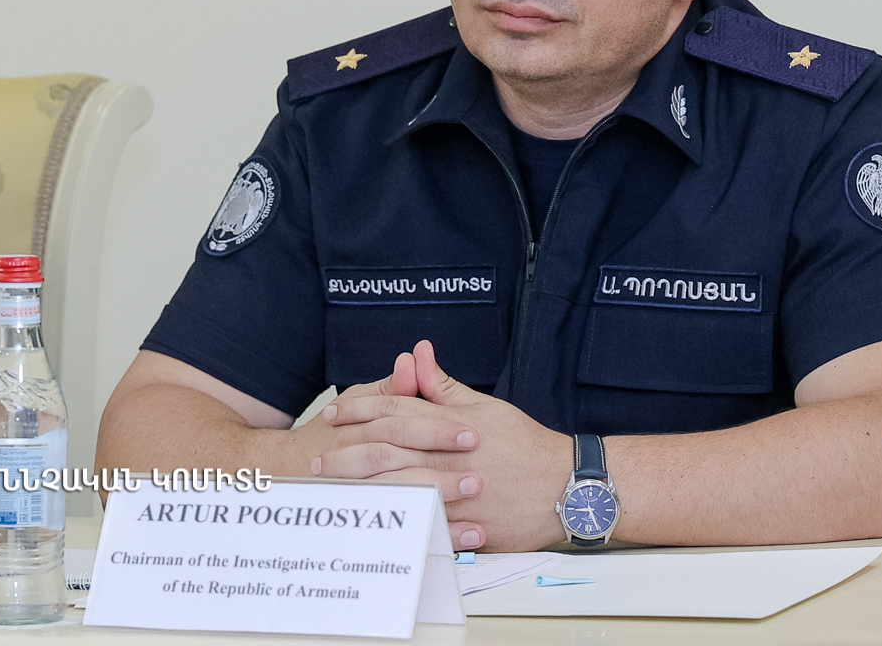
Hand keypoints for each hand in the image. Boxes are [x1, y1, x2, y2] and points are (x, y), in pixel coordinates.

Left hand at [317, 340, 572, 551]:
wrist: (565, 486)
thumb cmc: (526, 445)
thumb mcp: (485, 406)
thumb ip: (444, 385)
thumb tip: (419, 352)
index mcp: (450, 425)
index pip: (395, 411)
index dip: (360, 410)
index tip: (334, 414)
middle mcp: (447, 458)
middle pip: (386, 451)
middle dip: (346, 454)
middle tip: (316, 459)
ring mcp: (454, 494)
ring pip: (396, 489)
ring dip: (360, 488)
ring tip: (332, 491)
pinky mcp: (463, 526)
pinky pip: (420, 527)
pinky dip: (392, 526)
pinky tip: (368, 528)